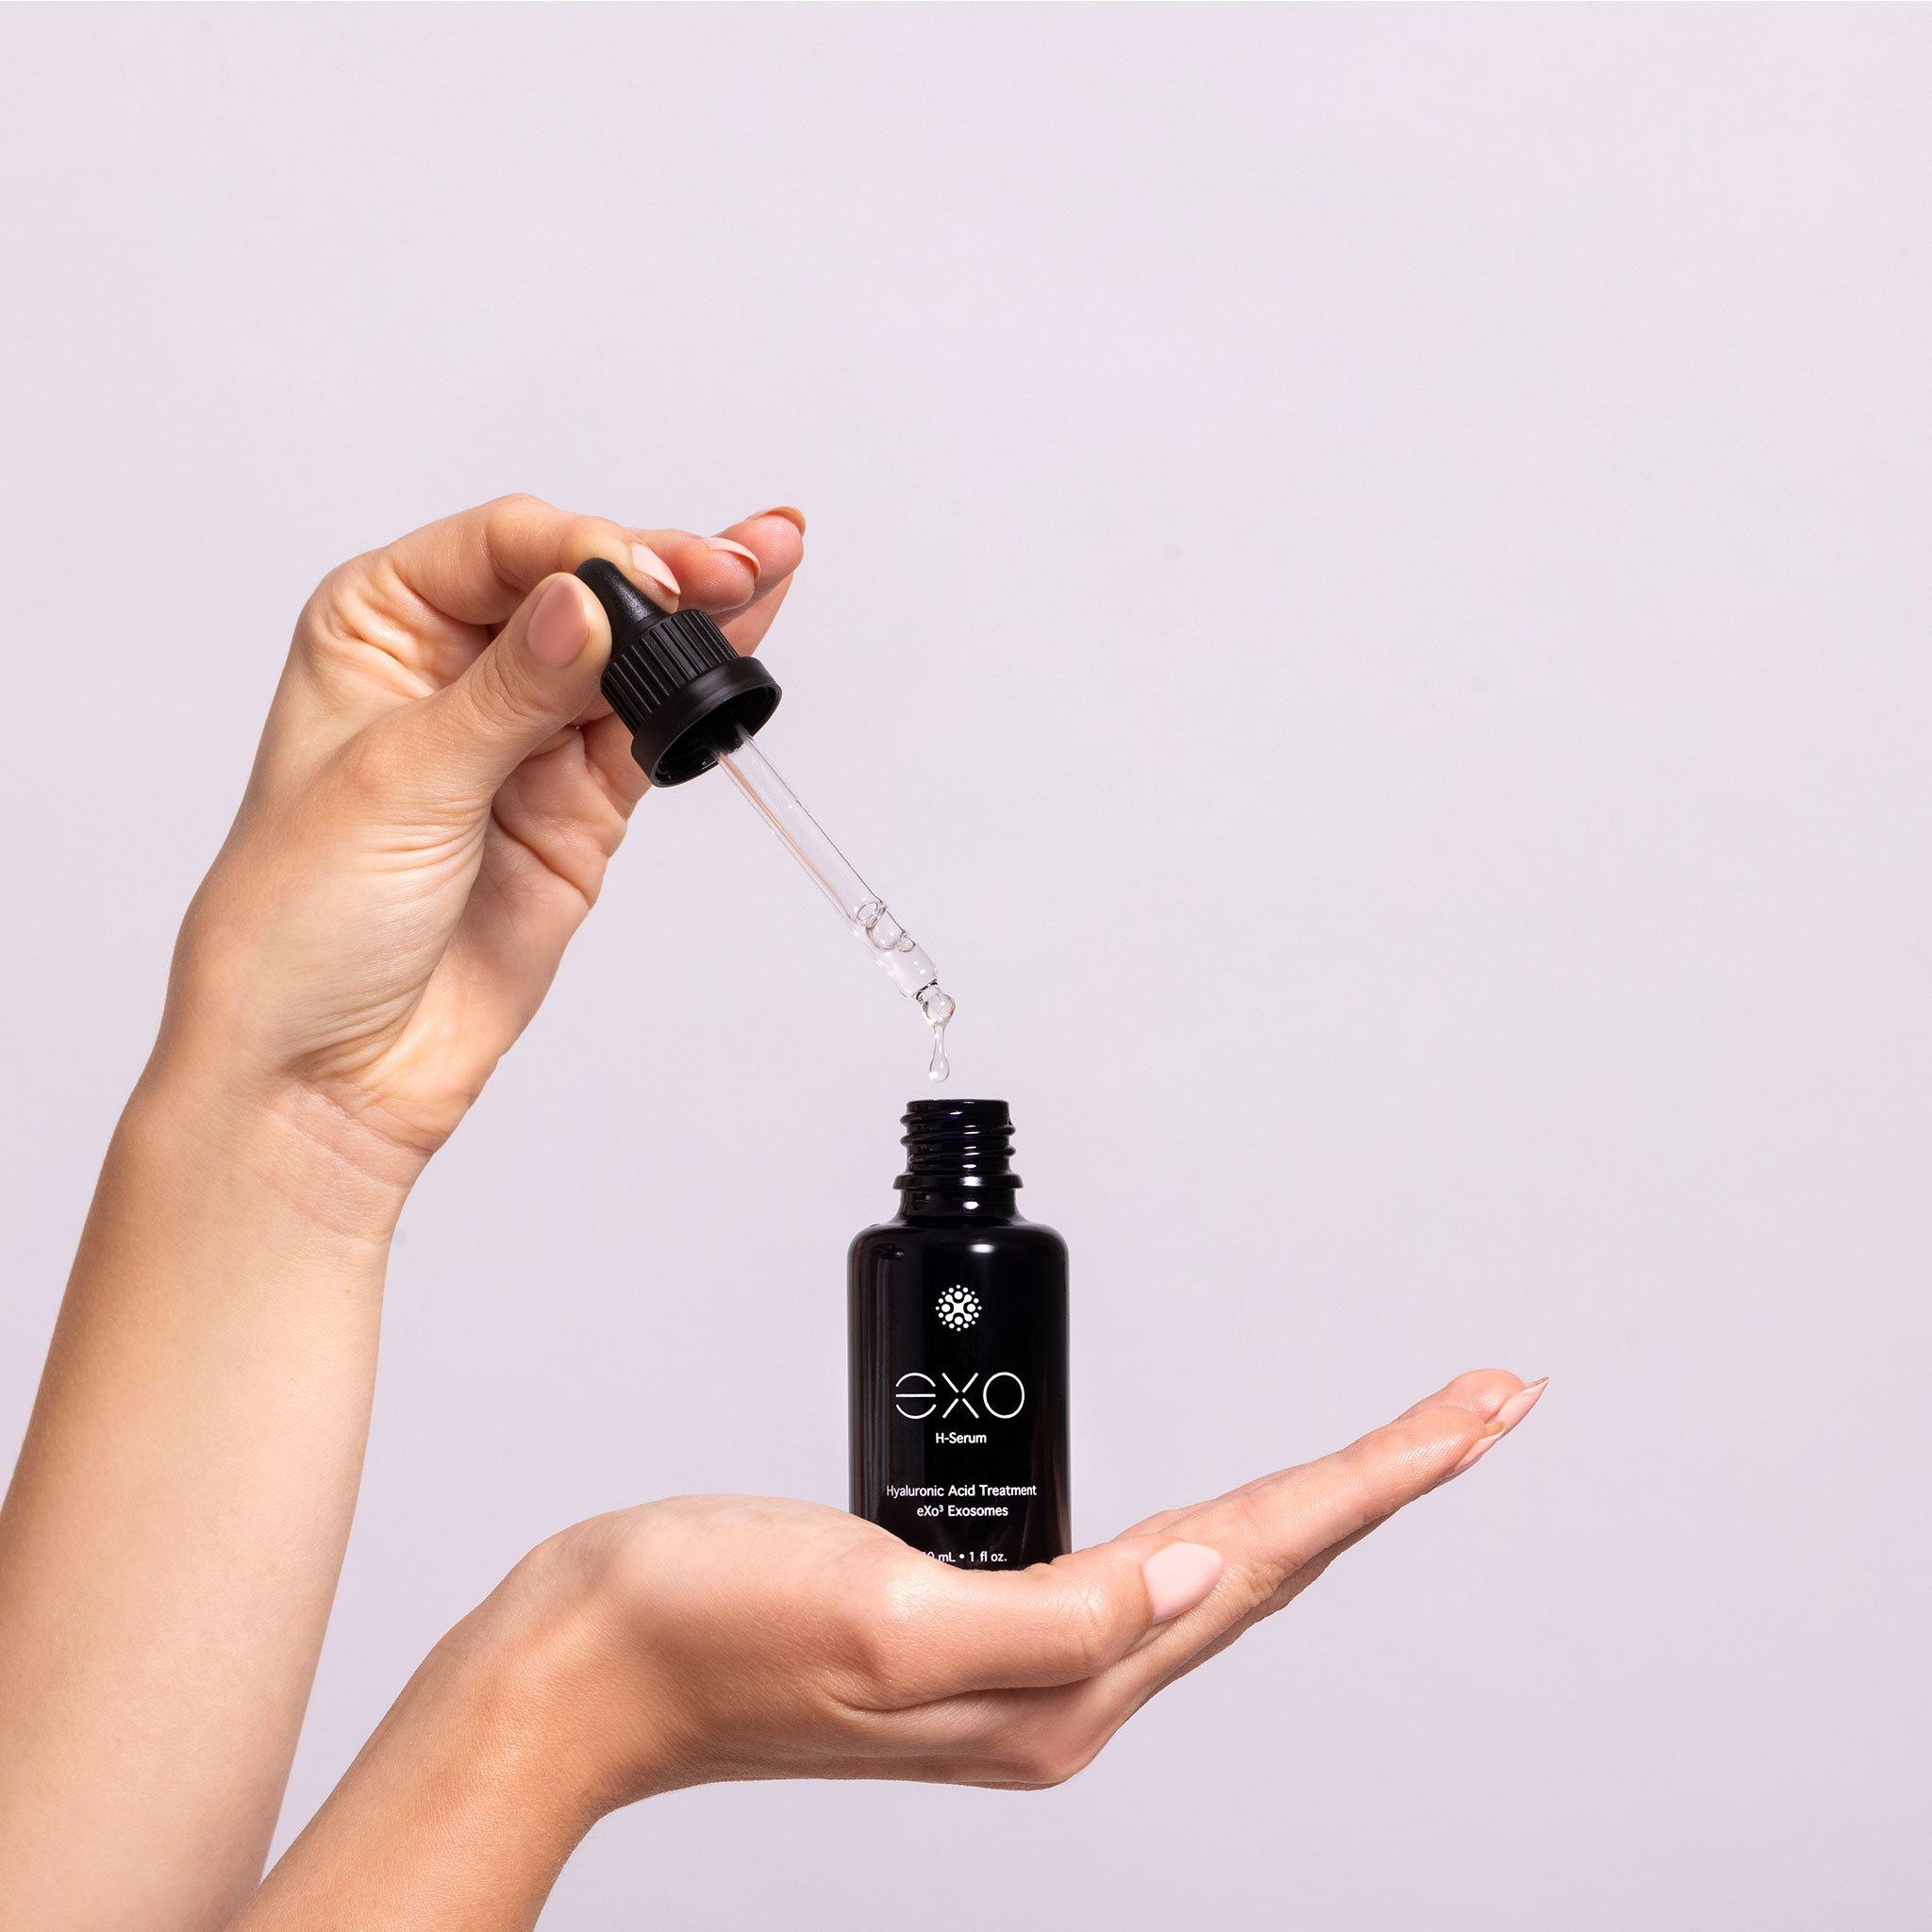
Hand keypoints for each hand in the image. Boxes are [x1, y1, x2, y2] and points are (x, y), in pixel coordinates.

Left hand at [156, 494, 804, 1194]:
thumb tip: (590, 606)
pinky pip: (650, 732)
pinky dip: (699, 692)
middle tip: (739, 561)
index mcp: (378, 627)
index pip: (503, 549)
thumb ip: (511, 692)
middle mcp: (455, 668)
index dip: (584, 553)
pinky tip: (744, 637)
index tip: (645, 582)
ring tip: (770, 565)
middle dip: (661, 569)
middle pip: (580, 588)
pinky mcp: (579, 807)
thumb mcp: (399, 783)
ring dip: (700, 617)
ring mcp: (525, 739)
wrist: (328, 1070)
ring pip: (629, 656)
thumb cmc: (302, 922)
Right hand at [241, 1370, 1545, 1931]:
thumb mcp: (874, 1613)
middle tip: (1475, 1410)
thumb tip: (1191, 1577)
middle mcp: (1057, 1682)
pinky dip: (1208, 1518)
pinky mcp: (970, 1616)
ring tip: (1393, 1450)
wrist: (587, 1665)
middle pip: (1262, 1564)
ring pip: (1210, 1567)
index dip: (1379, 1474)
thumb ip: (1046, 1615)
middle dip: (1378, 1483)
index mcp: (1054, 1683)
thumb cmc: (701, 1632)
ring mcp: (1018, 1658)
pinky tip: (1220, 1509)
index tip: (1475, 1409)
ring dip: (1309, 1506)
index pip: (1259, 1556)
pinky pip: (1129, 1560)